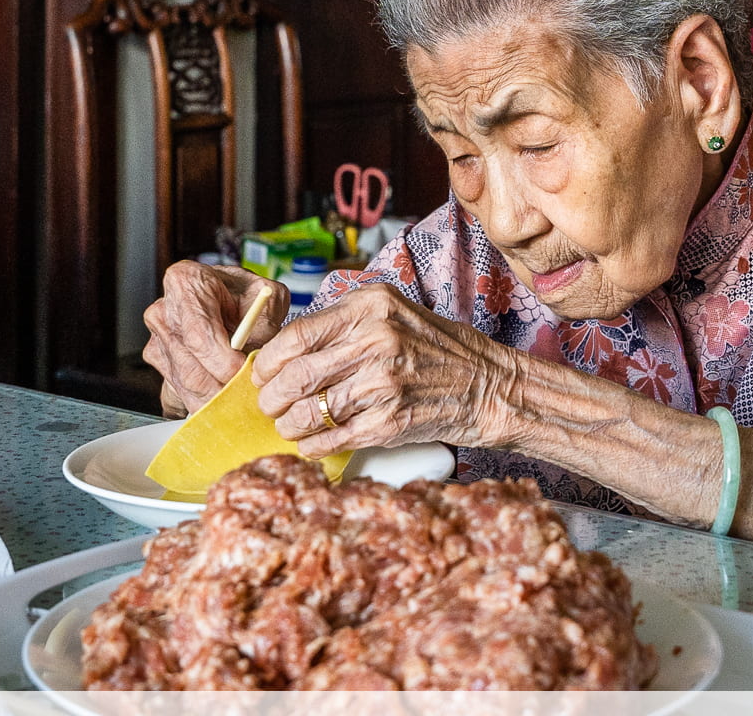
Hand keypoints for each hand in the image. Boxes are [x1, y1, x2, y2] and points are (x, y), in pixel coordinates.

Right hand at [143, 261, 291, 416]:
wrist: (229, 295)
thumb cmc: (245, 293)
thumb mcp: (267, 295)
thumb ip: (264, 324)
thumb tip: (254, 360)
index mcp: (186, 284)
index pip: (199, 335)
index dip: (223, 362)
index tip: (244, 371)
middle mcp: (164, 312)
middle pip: (190, 369)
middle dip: (223, 388)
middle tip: (249, 392)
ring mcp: (158, 341)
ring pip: (184, 387)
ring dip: (215, 399)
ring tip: (241, 394)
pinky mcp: (160, 364)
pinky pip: (178, 395)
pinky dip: (203, 402)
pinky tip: (221, 393)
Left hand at [253, 284, 524, 455]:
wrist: (490, 386)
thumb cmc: (438, 350)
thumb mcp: (393, 313)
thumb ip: (345, 323)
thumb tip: (287, 349)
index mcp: (370, 306)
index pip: (296, 336)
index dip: (269, 362)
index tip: (263, 375)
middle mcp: (376, 340)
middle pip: (296, 375)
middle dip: (272, 397)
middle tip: (269, 405)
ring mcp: (384, 383)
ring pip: (310, 411)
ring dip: (290, 425)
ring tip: (289, 426)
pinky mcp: (391, 421)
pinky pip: (333, 439)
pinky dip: (314, 446)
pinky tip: (311, 445)